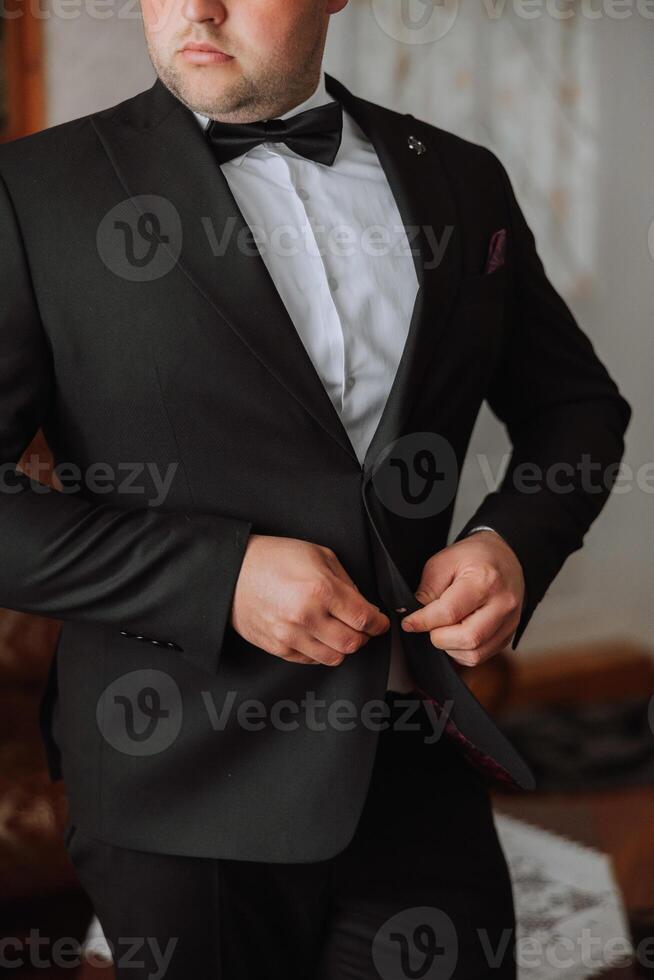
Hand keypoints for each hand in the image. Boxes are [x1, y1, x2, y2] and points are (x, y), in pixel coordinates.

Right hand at [231, 534, 389, 666]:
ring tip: (338, 631)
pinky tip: (317, 635)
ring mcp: (290, 636)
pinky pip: (311, 660)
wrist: (231, 572)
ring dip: (343, 647)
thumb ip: (345, 581)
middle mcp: (306, 617)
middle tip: (362, 627)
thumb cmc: (273, 558)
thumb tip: (361, 604)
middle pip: (353, 643)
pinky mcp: (278, 648)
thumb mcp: (318, 555)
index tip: (380, 622)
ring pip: (334, 657)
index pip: (364, 619)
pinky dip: (321, 651)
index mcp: (321, 590)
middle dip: (364, 636)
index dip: (379, 623)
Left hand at [400, 530, 524, 666]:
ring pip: (475, 653)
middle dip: (439, 638)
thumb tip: (415, 617)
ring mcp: (509, 621)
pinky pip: (482, 655)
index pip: (449, 612)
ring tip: (444, 628)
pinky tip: (457, 634)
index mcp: (485, 580)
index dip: (423, 621)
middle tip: (430, 625)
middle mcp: (502, 604)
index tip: (409, 623)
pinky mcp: (508, 634)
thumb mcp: (444, 561)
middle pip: (467, 639)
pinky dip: (463, 651)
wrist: (505, 555)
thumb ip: (428, 589)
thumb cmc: (475, 556)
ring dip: (451, 647)